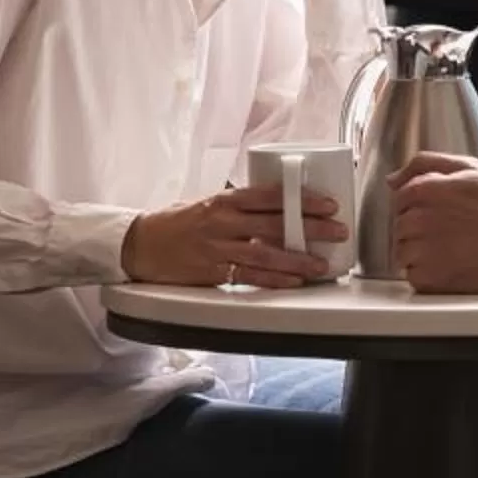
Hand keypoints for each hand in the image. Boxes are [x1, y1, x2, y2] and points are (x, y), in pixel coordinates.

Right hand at [124, 185, 348, 288]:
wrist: (139, 244)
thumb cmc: (176, 222)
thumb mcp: (208, 203)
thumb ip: (240, 207)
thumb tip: (278, 206)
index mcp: (225, 199)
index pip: (271, 195)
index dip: (302, 199)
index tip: (329, 203)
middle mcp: (223, 221)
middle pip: (275, 223)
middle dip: (310, 227)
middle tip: (338, 231)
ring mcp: (217, 247)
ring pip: (265, 253)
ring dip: (297, 259)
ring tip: (322, 263)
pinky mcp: (211, 272)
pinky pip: (248, 276)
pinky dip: (273, 279)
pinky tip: (293, 281)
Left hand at [389, 153, 477, 293]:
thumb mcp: (471, 169)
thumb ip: (427, 164)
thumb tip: (393, 179)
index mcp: (426, 190)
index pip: (400, 197)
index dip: (420, 205)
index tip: (439, 213)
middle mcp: (419, 219)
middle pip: (400, 225)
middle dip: (420, 229)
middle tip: (450, 232)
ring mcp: (422, 251)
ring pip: (403, 252)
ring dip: (421, 253)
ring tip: (452, 250)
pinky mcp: (429, 279)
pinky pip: (413, 277)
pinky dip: (428, 275)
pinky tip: (452, 265)